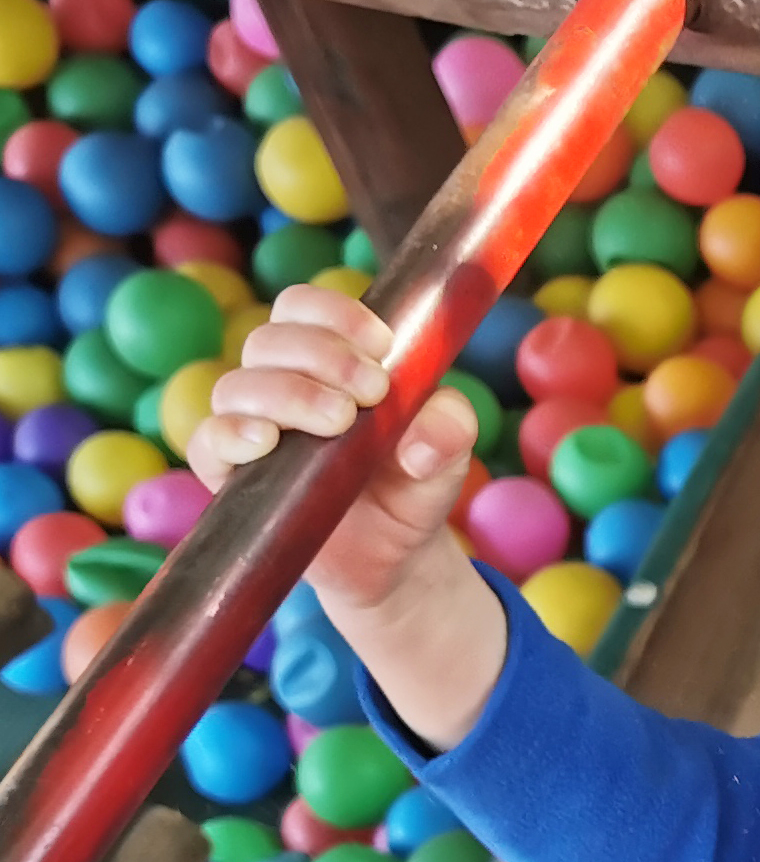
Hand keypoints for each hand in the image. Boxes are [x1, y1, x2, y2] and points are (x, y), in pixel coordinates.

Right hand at [187, 286, 477, 615]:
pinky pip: (208, 443)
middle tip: (371, 392)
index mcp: (324, 357)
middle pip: (269, 340)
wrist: (396, 554)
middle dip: (322, 356)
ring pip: (237, 386)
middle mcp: (279, 382)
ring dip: (287, 393)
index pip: (303, 307)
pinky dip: (230, 434)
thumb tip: (420, 441)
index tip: (382, 345)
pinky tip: (266, 441)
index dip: (335, 313)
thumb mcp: (449, 452)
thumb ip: (449, 428)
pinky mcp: (230, 475)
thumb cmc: (414, 484)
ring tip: (338, 422)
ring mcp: (251, 426)